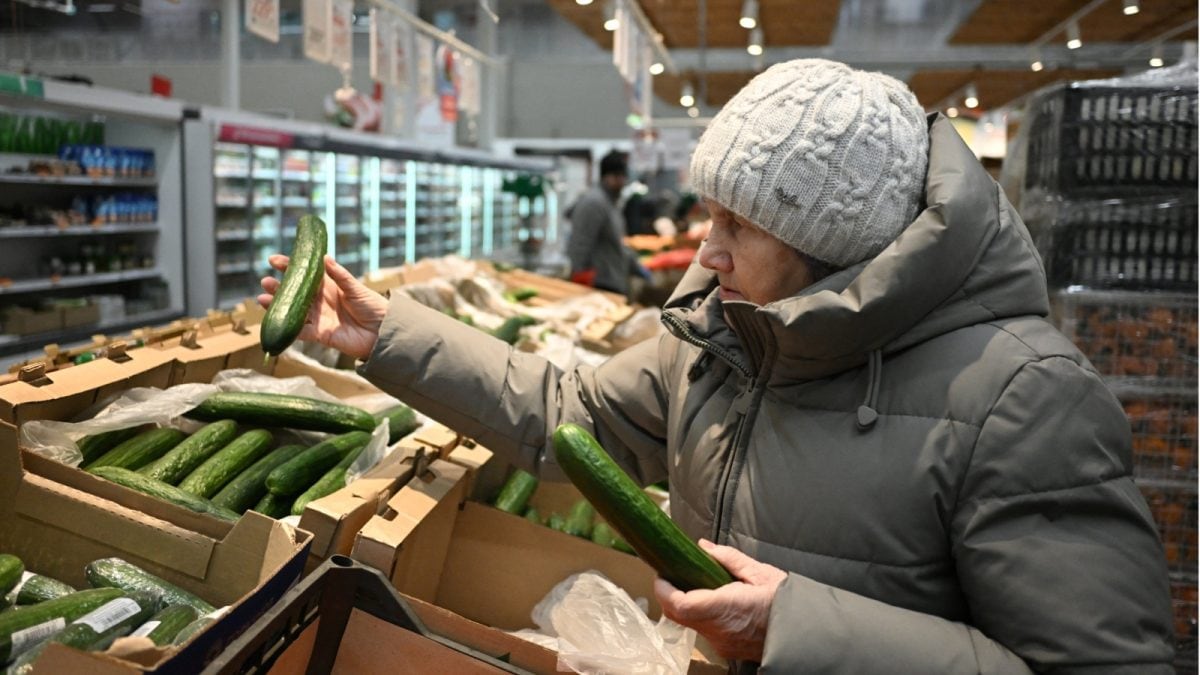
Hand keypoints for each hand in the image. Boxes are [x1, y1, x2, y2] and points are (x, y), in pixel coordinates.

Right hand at [258, 254, 387, 359]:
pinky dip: (288, 328)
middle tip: (265, 281)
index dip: (289, 267)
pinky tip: (274, 321)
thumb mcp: (356, 288)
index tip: (273, 260)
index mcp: (329, 287)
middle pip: (295, 293)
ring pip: (293, 311)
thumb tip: (324, 257)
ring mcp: (319, 318)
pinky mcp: (321, 335)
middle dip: (279, 287)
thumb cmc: (373, 306)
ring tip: (262, 298)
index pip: (305, 275)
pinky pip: (300, 332)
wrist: (384, 332)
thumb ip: (340, 275)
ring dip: (277, 305)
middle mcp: (321, 301)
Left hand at [653, 539, 786, 662]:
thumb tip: (703, 547)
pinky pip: (704, 630)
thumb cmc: (786, 602)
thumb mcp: (761, 573)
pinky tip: (711, 600)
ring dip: (684, 604)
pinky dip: (699, 614)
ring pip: (689, 624)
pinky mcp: (727, 648)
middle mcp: (719, 630)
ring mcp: (722, 642)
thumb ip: (729, 558)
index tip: (662, 574)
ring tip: (693, 583)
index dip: (664, 590)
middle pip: (678, 616)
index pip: (680, 604)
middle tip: (671, 574)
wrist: (807, 633)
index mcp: (725, 607)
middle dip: (668, 595)